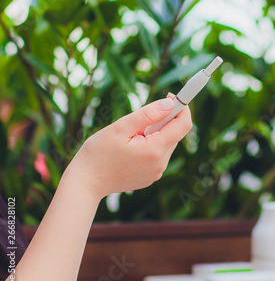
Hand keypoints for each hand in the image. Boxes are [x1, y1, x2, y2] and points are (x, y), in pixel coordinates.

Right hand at [64, 94, 191, 200]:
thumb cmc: (97, 153)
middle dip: (162, 121)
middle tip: (138, 120)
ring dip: (155, 134)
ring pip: (166, 144)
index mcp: (155, 150)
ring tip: (130, 138)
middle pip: (174, 134)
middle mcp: (161, 164)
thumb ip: (147, 114)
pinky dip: (150, 146)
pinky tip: (130, 150)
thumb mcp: (120, 128)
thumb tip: (169, 104)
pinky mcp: (151, 177)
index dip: (182, 107)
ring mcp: (157, 172)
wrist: (85, 183)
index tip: (172, 96)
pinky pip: (158, 155)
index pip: (183, 125)